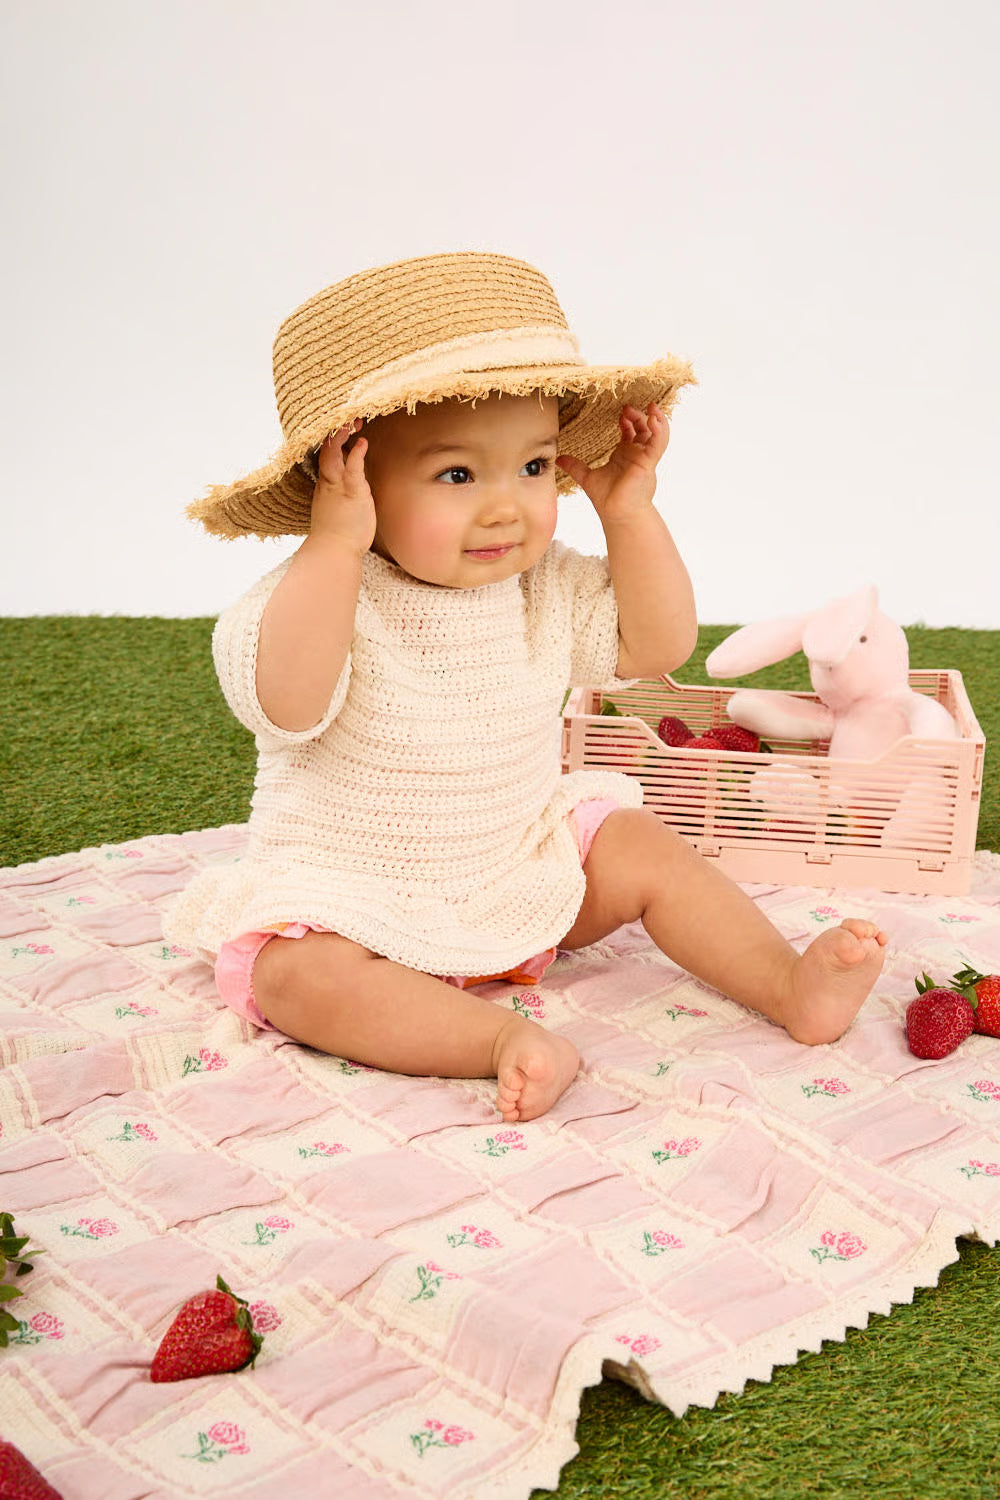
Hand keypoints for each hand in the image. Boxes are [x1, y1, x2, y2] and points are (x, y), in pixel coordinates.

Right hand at [311, 419, 376, 553]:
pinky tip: (363, 443)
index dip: (332, 437)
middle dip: (335, 430)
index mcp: (325, 482)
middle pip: (326, 448)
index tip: (341, 424)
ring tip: (353, 421)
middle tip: (348, 416)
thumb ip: (343, 489)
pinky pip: (352, 471)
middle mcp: (329, 481)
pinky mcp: (352, 494)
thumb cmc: (337, 531)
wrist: (333, 551)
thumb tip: (351, 479)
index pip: (325, 453)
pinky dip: (356, 456)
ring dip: (342, 435)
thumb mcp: (337, 505)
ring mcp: (338, 486)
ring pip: (334, 455)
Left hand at [556, 402, 669, 525]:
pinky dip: (660, 430)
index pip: (631, 431)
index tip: (621, 412)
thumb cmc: (607, 499)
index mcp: (625, 454)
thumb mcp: (587, 477)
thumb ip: (575, 466)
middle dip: (639, 415)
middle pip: (644, 428)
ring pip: (657, 433)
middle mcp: (637, 454)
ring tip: (652, 406)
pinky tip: (654, 420)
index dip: (628, 419)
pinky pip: (659, 443)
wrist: (616, 514)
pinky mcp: (649, 462)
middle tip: (628, 407)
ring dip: (656, 419)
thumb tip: (559, 459)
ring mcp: (645, 458)